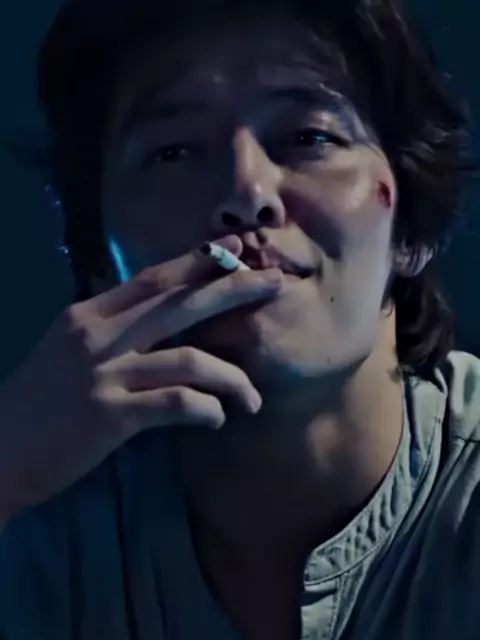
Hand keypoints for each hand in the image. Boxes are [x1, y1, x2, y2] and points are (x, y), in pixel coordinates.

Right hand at [0, 236, 283, 519]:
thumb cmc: (37, 401)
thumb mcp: (68, 348)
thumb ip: (111, 326)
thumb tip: (152, 312)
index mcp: (90, 314)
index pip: (154, 279)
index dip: (200, 262)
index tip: (238, 247)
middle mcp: (99, 335)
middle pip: (180, 302)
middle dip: (234, 289)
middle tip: (276, 283)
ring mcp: (105, 373)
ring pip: (190, 360)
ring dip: (232, 378)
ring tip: (251, 400)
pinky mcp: (111, 415)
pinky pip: (177, 404)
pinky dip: (206, 410)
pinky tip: (217, 419)